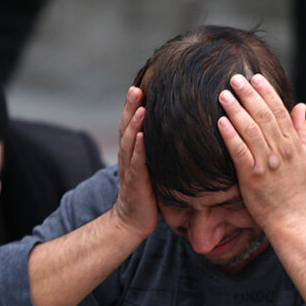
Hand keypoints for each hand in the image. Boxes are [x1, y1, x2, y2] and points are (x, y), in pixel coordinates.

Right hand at [109, 86, 157, 239]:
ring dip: (134, 123)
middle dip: (130, 107)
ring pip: (129, 141)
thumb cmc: (146, 193)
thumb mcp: (152, 167)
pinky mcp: (136, 182)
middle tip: (136, 88)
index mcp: (132, 151)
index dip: (133, 105)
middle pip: (126, 126)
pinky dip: (138, 149)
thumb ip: (158, 150)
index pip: (131, 123)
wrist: (132, 221)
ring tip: (140, 107)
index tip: (140, 84)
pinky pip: (136, 163)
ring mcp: (130, 169)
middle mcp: (128, 156)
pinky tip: (142, 136)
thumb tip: (179, 133)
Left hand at [216, 73, 305, 227]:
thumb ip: (301, 130)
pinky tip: (221, 122)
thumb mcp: (304, 156)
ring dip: (236, 110)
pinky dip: (230, 135)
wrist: (290, 216)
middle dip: (249, 95)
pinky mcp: (251, 177)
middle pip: (264, 116)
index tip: (255, 78)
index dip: (267, 92)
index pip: (279, 111)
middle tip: (235, 79)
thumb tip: (300, 105)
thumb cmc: (294, 186)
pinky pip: (239, 152)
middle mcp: (281, 151)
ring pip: (250, 130)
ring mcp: (266, 164)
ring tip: (224, 95)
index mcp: (293, 144)